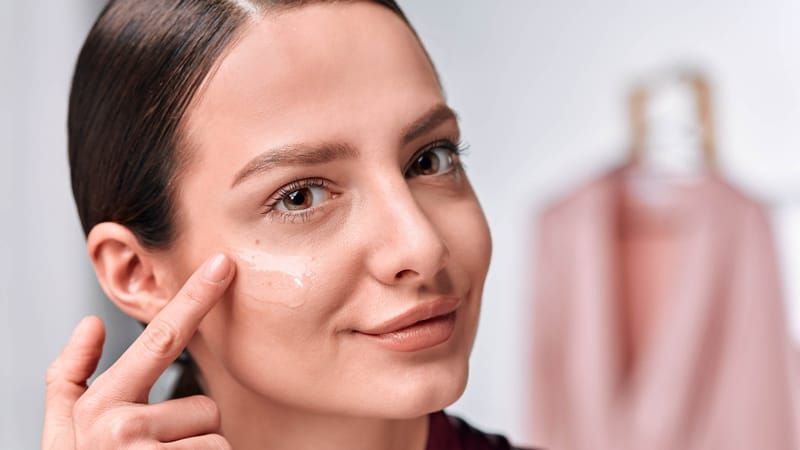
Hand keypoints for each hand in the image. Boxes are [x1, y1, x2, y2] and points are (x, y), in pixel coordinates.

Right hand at [42, 253, 234, 448]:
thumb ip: (67, 379)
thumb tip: (88, 324)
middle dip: (191, 434)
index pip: (160, 339)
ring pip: (216, 441)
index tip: (224, 266)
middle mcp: (123, 428)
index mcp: (100, 406)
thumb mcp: (60, 435)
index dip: (196, 299)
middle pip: (205, 408)